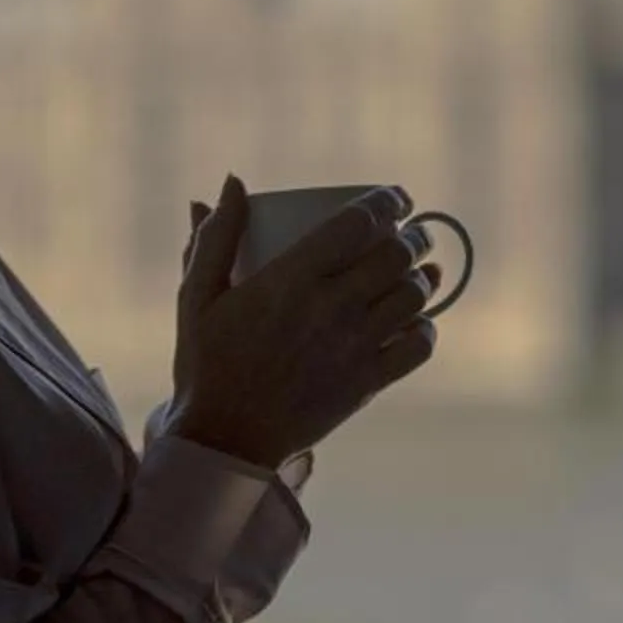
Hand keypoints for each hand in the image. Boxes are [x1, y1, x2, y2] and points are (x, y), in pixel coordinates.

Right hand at [167, 176, 444, 471]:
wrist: (222, 439)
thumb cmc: (206, 362)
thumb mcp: (197, 295)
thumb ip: (215, 237)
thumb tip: (233, 182)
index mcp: (289, 279)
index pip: (358, 222)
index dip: (387, 201)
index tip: (396, 199)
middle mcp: (328, 309)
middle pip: (396, 254)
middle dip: (414, 236)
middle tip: (411, 234)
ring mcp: (352, 348)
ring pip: (414, 296)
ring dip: (425, 277)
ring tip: (421, 271)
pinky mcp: (366, 384)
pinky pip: (417, 347)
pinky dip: (425, 328)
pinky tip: (416, 320)